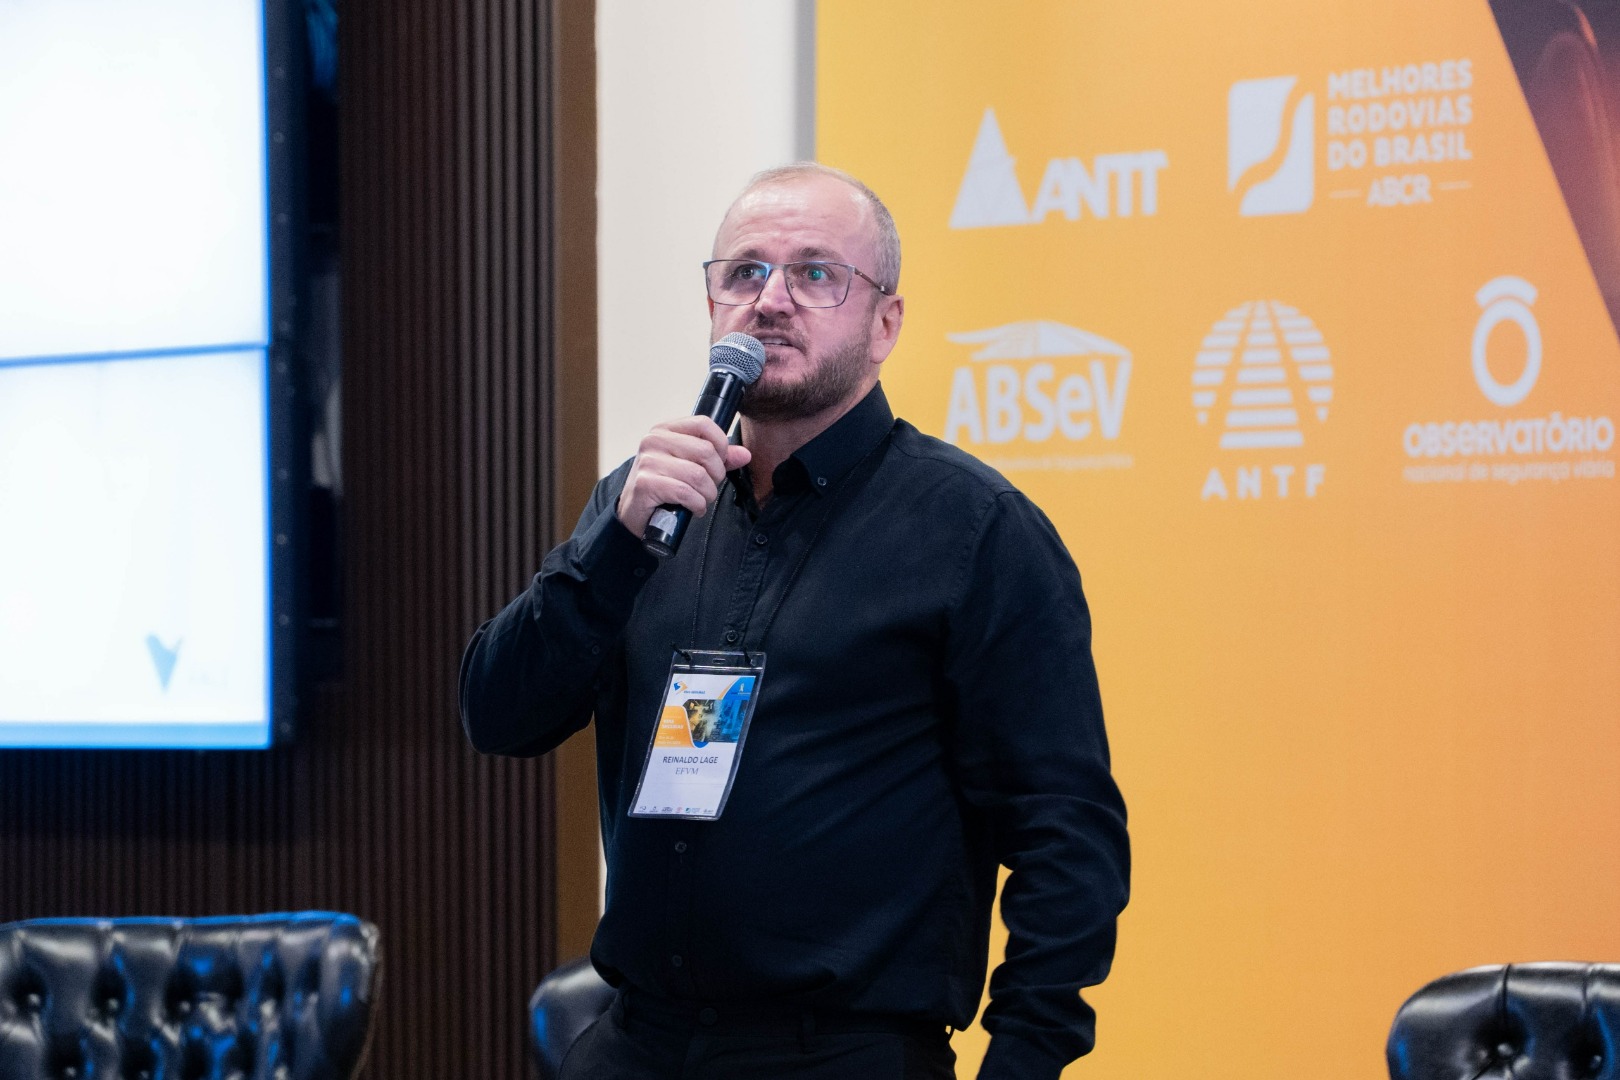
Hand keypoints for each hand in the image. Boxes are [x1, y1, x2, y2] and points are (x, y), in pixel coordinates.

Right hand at [616, 416, 751, 536]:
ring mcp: (648, 461)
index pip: (704, 424)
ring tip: (701, 499)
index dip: (721, 445)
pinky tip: (693, 508)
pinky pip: (686, 492)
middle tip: (708, 487)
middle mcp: (654, 440)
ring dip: (707, 494)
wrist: (635, 512)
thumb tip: (745, 454)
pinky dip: (697, 505)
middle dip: (716, 475)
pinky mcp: (645, 483)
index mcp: (666, 430)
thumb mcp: (691, 466)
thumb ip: (718, 458)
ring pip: (698, 475)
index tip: (718, 462)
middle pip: (705, 451)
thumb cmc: (664, 486)